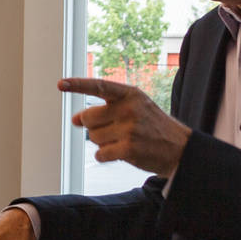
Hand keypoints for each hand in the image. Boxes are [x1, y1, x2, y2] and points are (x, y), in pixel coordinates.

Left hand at [61, 77, 190, 175]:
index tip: (60, 84)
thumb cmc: (152, 127)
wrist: (180, 149)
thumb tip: (75, 120)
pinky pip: (100, 154)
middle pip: (88, 118)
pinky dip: (105, 156)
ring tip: (124, 141)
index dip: (78, 85)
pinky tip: (121, 153)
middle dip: (94, 127)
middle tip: (113, 130)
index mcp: (130, 94)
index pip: (99, 86)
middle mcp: (129, 109)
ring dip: (103, 143)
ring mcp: (129, 129)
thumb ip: (105, 110)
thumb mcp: (134, 109)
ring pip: (93, 138)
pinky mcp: (128, 149)